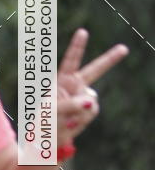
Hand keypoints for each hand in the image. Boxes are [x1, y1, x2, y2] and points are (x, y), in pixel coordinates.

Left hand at [57, 29, 127, 143]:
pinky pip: (91, 111)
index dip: (77, 46)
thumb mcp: (53, 111)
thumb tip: (91, 101)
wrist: (49, 138)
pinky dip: (81, 119)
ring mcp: (83, 97)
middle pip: (95, 70)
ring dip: (78, 111)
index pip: (71, 60)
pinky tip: (72, 123)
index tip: (83, 32)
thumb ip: (71, 104)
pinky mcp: (88, 109)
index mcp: (62, 80)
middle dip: (110, 59)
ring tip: (65, 118)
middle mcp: (75, 85)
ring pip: (91, 99)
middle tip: (124, 48)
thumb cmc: (45, 120)